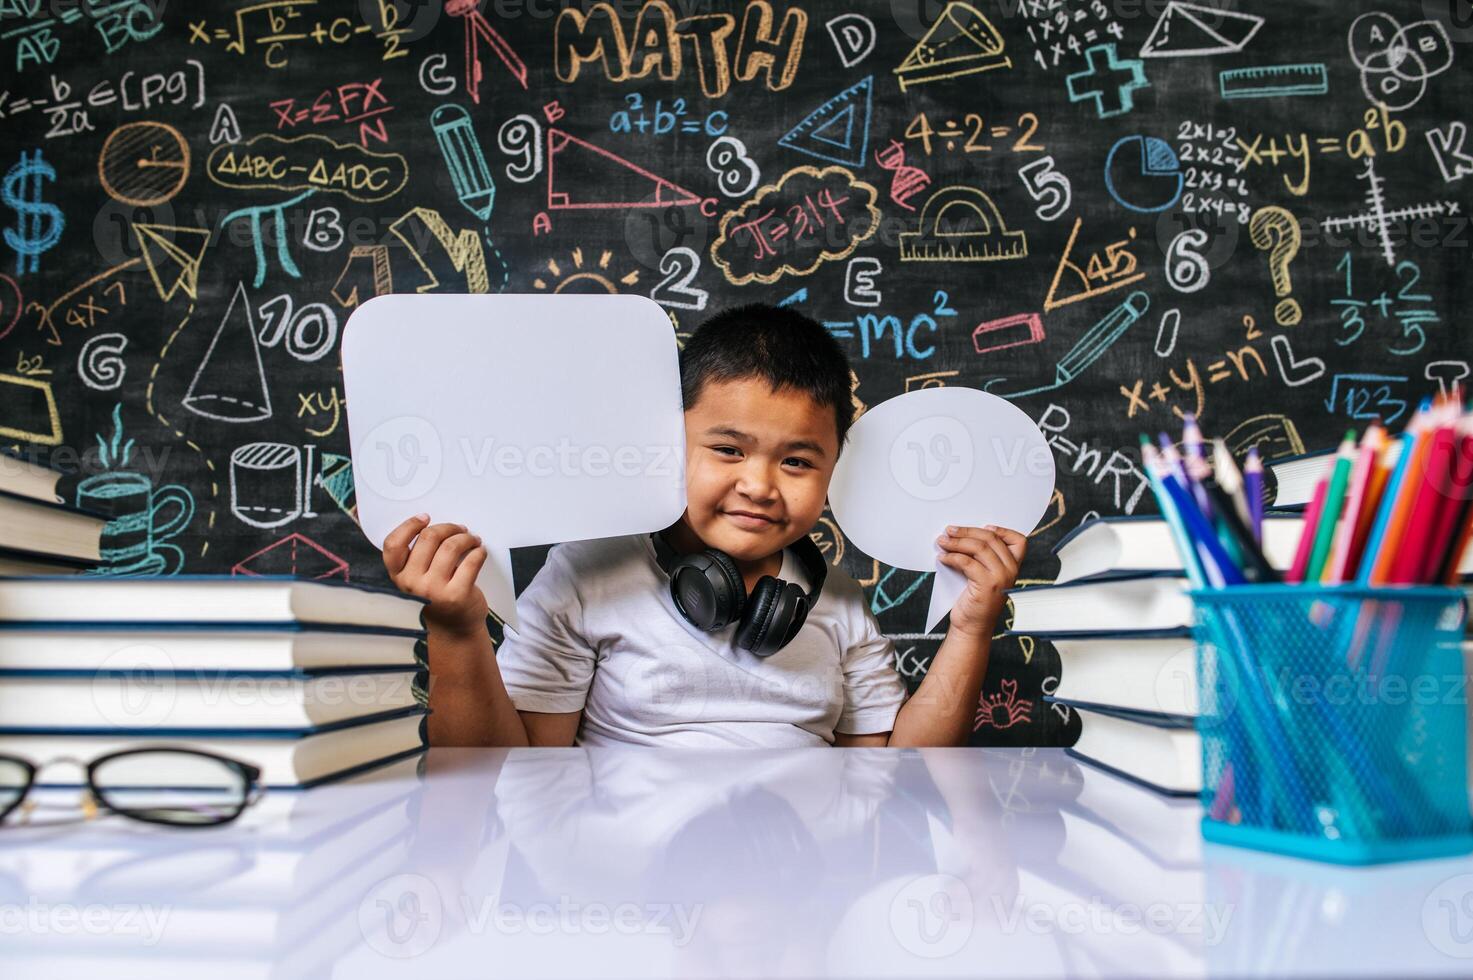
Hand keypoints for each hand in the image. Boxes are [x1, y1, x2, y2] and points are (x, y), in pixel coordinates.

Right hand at [383, 514, 488, 635]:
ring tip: (472, 540)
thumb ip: (417, 557)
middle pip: (428, 538)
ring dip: (466, 537)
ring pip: (451, 546)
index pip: (393, 544)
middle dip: (448, 527)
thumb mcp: (416, 579)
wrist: (453, 630)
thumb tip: (437, 525)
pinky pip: (471, 560)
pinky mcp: (457, 595)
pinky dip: (479, 551)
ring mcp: (434, 590)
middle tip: (460, 529)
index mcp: (398, 576)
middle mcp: (411, 583)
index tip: (425, 518)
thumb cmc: (437, 598)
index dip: (409, 525)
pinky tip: (479, 552)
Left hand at [936, 525, 1025, 639]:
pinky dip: (952, 557)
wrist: (972, 628)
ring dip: (957, 542)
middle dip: (967, 532)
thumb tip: (962, 536)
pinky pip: (967, 561)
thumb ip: (983, 559)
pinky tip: (943, 558)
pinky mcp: (987, 584)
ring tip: (942, 542)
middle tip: (949, 530)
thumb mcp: (984, 576)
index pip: (1019, 541)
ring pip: (979, 547)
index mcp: (1013, 567)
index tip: (983, 527)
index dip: (1002, 530)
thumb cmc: (975, 601)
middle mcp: (1011, 571)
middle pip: (992, 539)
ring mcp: (1001, 577)